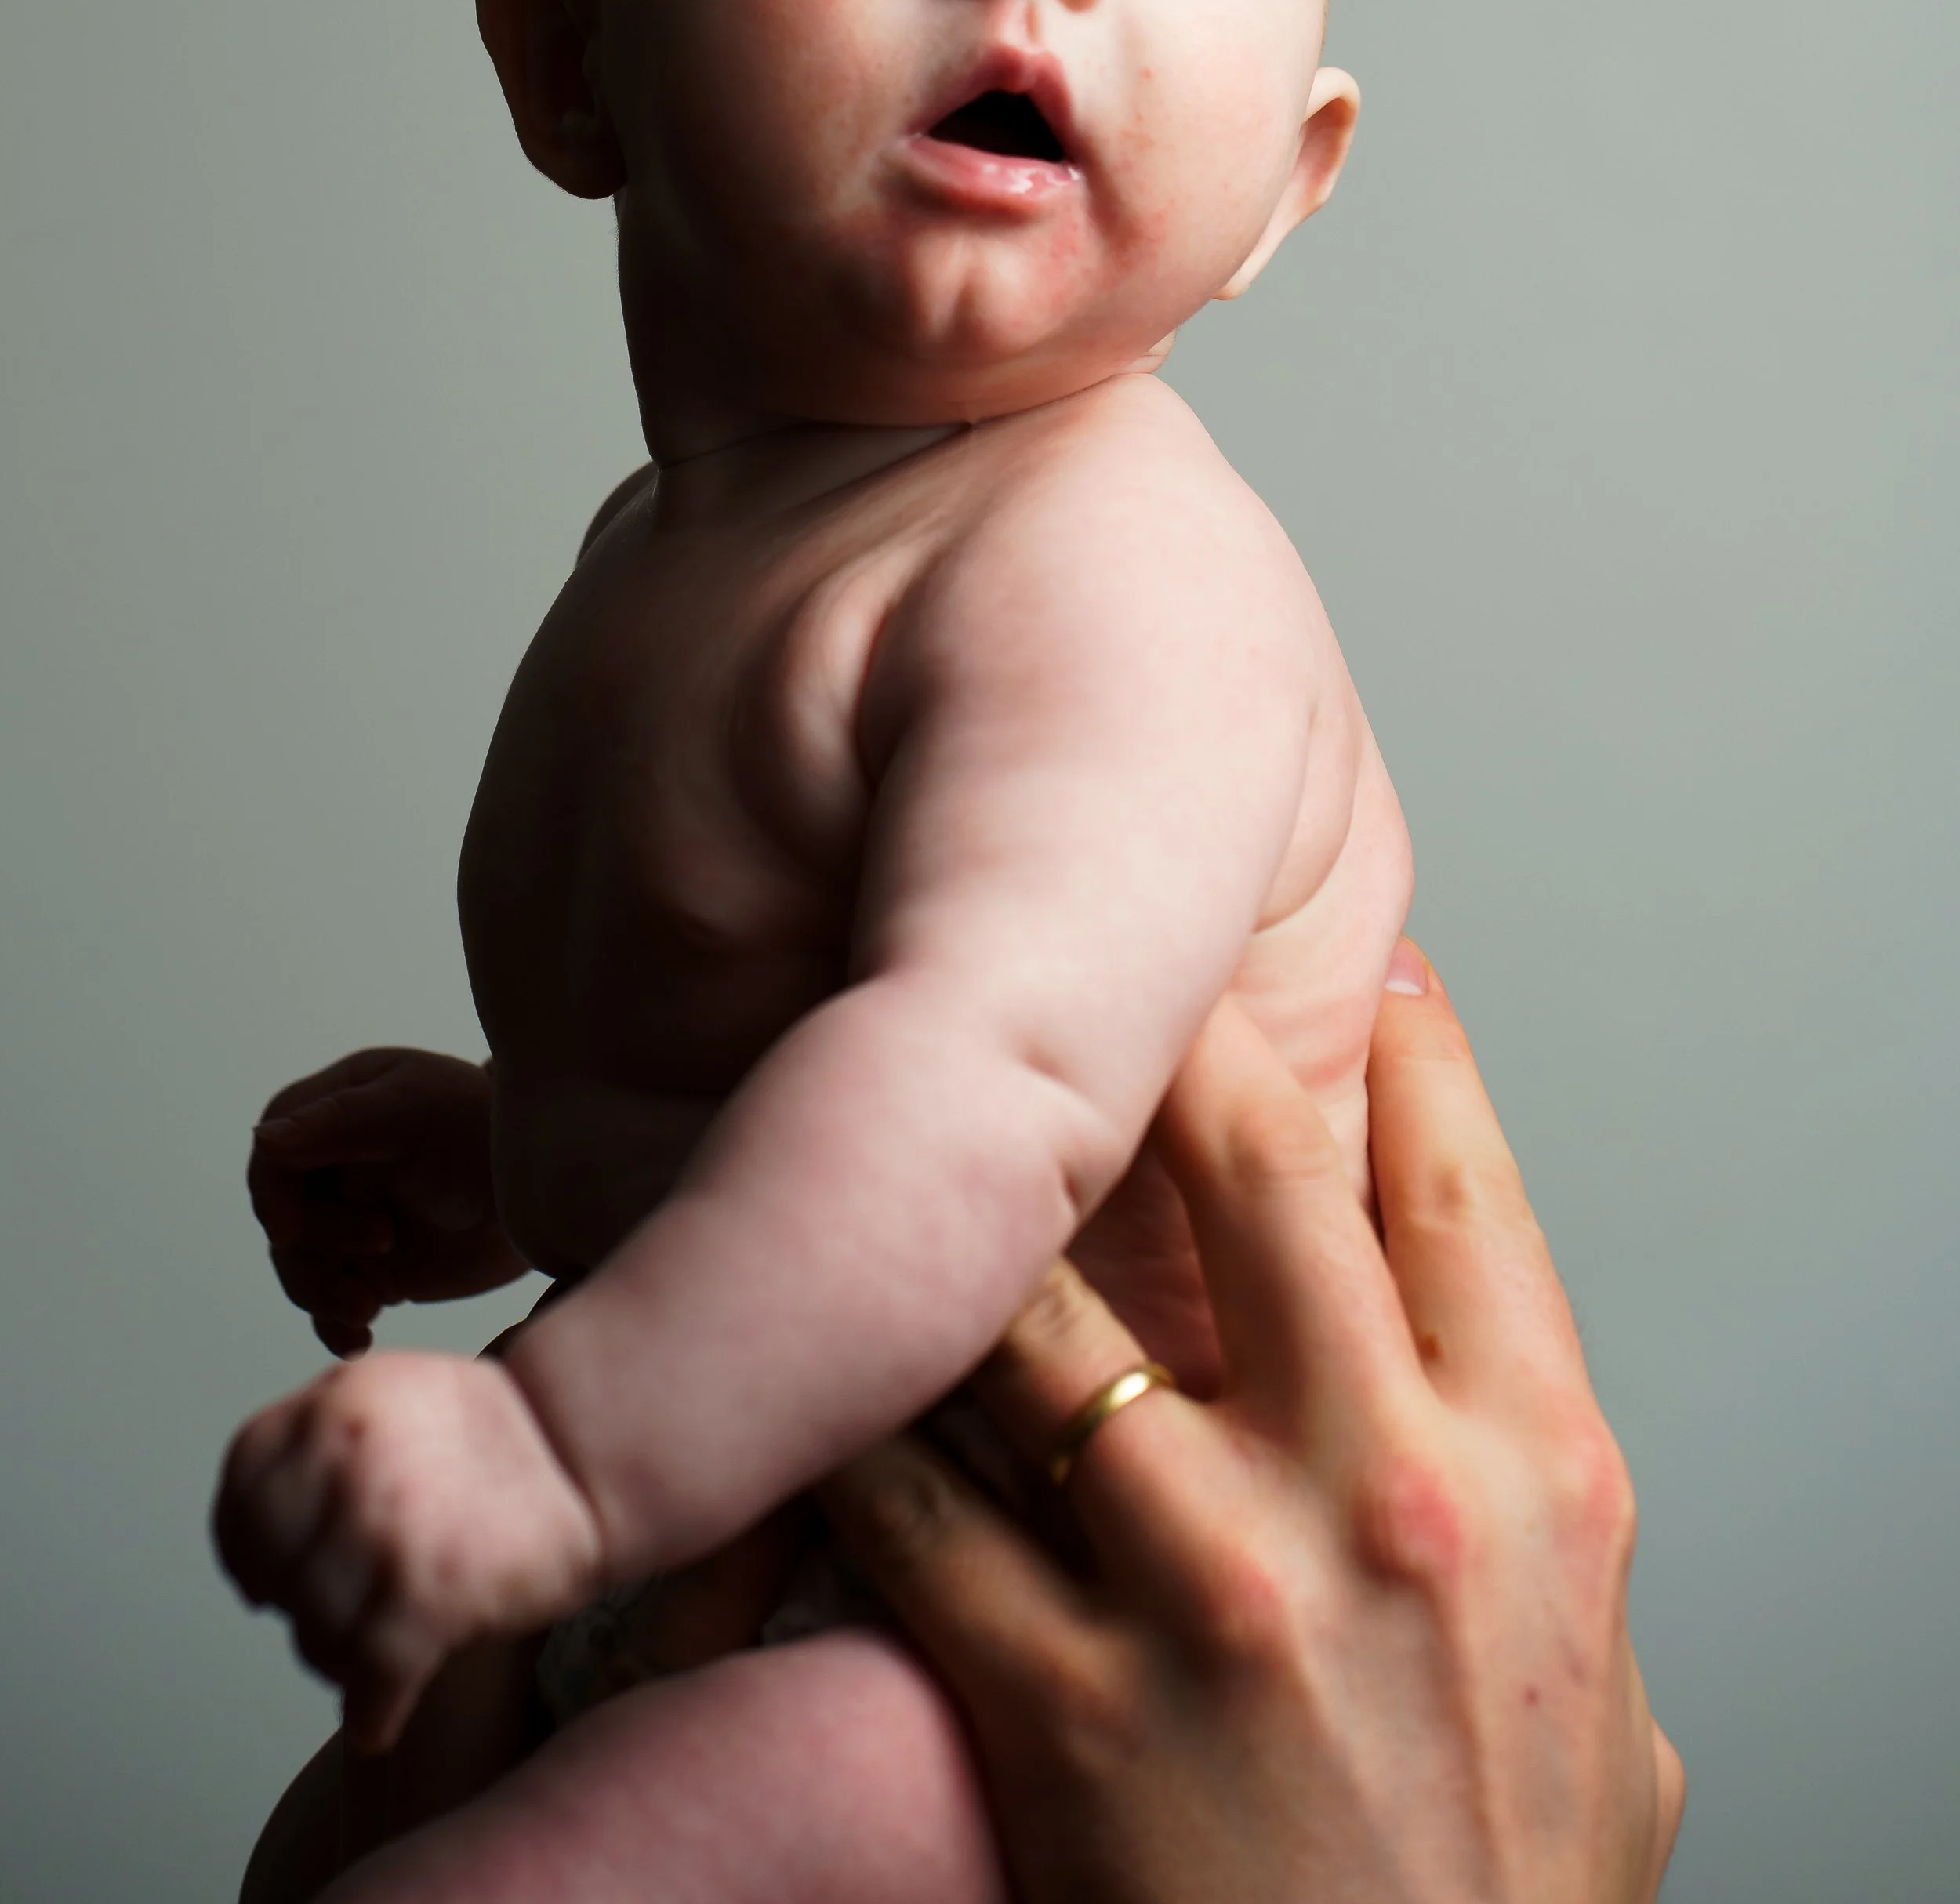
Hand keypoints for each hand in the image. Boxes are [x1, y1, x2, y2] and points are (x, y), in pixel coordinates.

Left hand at [213, 1349, 606, 1752]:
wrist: (592, 1455)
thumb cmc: (506, 1435)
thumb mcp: (395, 1394)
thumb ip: (325, 1438)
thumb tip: (253, 1523)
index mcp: (336, 1400)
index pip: (242, 1486)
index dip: (245, 1542)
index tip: (261, 1574)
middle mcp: (347, 1454)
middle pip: (271, 1567)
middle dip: (294, 1602)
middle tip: (334, 1615)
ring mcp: (383, 1524)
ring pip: (313, 1632)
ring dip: (339, 1659)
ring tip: (373, 1658)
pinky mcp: (427, 1592)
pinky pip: (367, 1679)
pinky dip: (372, 1712)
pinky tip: (380, 1721)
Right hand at [249, 1048, 525, 1353]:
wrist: (548, 1189)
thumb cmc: (487, 1127)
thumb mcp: (418, 1109)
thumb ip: (342, 1121)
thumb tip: (264, 1139)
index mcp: (339, 1111)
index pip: (274, 1154)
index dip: (270, 1194)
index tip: (289, 1231)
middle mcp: (335, 1168)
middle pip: (283, 1220)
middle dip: (317, 1245)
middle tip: (383, 1242)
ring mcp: (351, 1221)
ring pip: (301, 1268)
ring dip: (324, 1292)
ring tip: (369, 1304)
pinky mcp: (371, 1270)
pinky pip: (331, 1305)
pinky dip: (337, 1324)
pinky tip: (359, 1338)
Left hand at [823, 953, 1683, 1903]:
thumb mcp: (1605, 1708)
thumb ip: (1549, 1538)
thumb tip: (1481, 1396)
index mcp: (1537, 1477)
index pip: (1459, 1180)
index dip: (1396, 1045)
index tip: (1347, 971)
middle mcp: (1381, 1498)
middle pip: (1250, 1162)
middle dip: (1162, 1034)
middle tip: (1095, 983)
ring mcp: (1211, 1590)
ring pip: (1045, 1297)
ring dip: (977, 1212)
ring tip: (912, 1142)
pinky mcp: (1056, 1703)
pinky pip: (914, 1495)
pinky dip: (858, 1416)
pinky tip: (821, 1365)